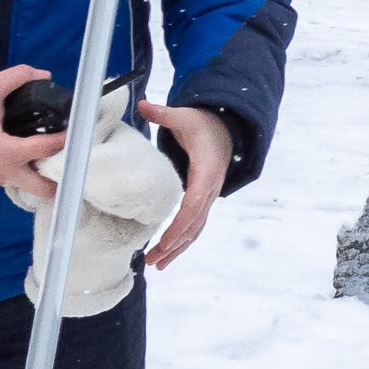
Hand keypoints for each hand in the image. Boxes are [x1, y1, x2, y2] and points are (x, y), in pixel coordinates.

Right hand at [0, 65, 64, 198]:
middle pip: (43, 188)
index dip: (64, 139)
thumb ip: (18, 77)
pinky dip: (32, 172)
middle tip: (72, 157)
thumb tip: (45, 75)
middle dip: (61, 177)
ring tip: (59, 155)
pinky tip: (40, 156)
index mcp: (5, 152)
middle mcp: (4, 172)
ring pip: (32, 186)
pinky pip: (19, 180)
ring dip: (47, 175)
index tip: (75, 129)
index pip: (45, 150)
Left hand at [138, 102, 234, 268]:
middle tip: (152, 260)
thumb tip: (143, 104)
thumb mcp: (185, 117)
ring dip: (177, 248)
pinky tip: (167, 252)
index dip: (181, 223)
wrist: (225, 129)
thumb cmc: (203, 124)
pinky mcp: (204, 200)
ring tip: (156, 264)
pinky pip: (195, 225)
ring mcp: (209, 196)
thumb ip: (164, 113)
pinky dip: (182, 241)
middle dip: (174, 244)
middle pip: (194, 223)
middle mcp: (211, 188)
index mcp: (206, 171)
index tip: (167, 240)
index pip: (195, 203)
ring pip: (195, 228)